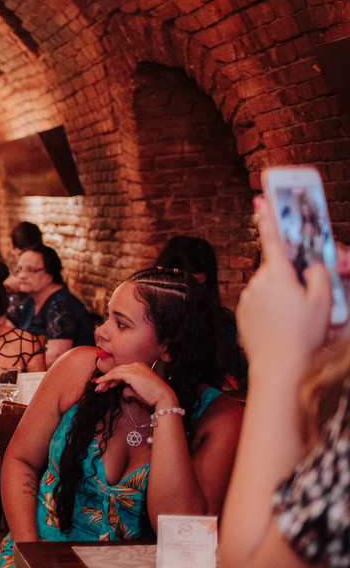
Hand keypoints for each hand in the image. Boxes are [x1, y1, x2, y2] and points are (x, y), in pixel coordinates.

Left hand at [93, 361, 176, 410]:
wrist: (162, 397)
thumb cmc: (152, 395)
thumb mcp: (138, 391)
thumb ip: (129, 390)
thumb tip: (123, 392)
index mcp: (139, 367)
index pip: (122, 371)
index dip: (113, 378)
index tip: (106, 386)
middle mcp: (136, 365)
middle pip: (117, 371)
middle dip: (107, 380)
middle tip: (99, 388)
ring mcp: (133, 368)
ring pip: (114, 372)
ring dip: (105, 380)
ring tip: (98, 388)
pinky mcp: (130, 373)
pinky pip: (114, 375)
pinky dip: (106, 379)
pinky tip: (101, 383)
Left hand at [238, 195, 339, 373]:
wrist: (279, 366)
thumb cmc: (303, 334)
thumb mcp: (324, 303)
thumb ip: (320, 277)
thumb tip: (311, 267)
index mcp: (278, 275)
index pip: (273, 240)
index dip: (269, 219)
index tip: (260, 201)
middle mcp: (258, 282)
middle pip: (277, 270)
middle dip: (291, 278)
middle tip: (305, 299)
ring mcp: (247, 298)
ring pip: (269, 289)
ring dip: (282, 296)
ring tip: (295, 319)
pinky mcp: (242, 312)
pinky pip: (260, 304)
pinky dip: (271, 310)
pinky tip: (282, 326)